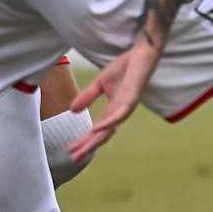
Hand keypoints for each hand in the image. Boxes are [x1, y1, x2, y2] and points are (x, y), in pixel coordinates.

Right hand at [65, 34, 161, 159]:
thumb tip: (72, 111)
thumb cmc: (124, 68)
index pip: (98, 130)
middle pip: (103, 135)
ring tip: (81, 149)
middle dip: (88, 147)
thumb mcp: (100, 83)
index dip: (85, 140)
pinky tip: (95, 129)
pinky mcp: (132, 98)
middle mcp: (120, 112)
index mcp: (113, 109)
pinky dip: (108, 123)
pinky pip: (120, 115)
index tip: (71, 149)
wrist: (141, 53)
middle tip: (73, 158)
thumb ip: (87, 97)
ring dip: (95, 140)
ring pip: (110, 130)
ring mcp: (127, 107)